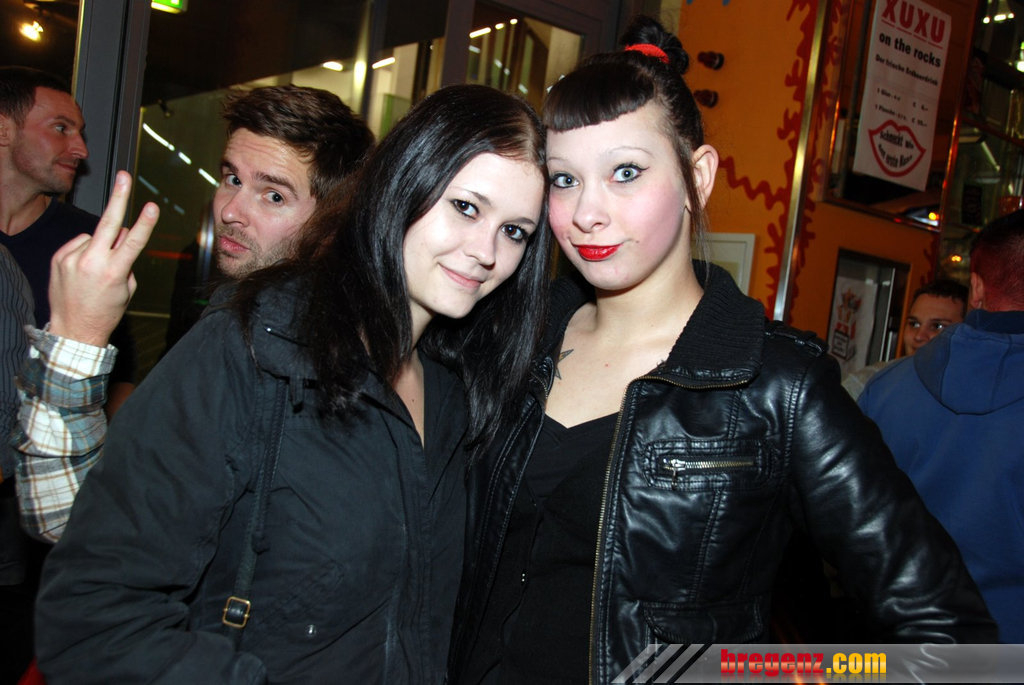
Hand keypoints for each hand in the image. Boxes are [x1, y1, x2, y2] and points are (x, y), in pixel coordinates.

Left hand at [48, 171, 158, 345]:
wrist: (73, 329)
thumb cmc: (105, 311)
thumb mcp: (127, 289)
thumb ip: (127, 261)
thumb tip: (124, 236)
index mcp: (114, 272)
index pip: (133, 242)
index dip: (145, 223)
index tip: (152, 206)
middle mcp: (91, 262)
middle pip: (108, 222)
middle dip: (119, 197)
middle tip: (124, 175)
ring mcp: (72, 258)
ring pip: (94, 237)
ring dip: (100, 245)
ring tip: (95, 270)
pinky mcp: (58, 258)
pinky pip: (78, 244)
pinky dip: (84, 250)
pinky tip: (83, 268)